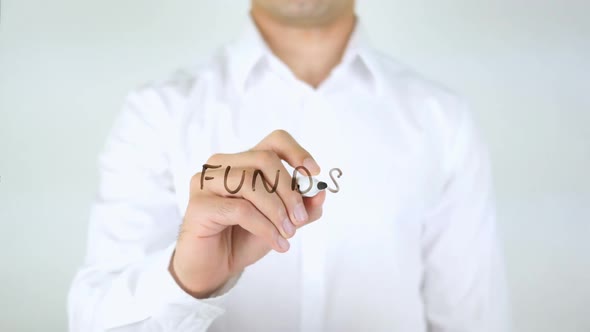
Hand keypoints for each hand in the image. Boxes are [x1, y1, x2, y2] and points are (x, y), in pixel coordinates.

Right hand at [170, 130, 325, 297]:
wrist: (214, 268)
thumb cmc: (244, 238)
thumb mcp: (281, 221)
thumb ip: (302, 206)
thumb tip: (320, 192)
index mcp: (243, 162)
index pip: (274, 141)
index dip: (297, 152)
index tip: (314, 173)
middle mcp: (222, 165)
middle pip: (264, 159)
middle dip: (289, 190)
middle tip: (300, 218)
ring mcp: (206, 182)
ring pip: (250, 182)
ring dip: (277, 211)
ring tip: (288, 234)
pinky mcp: (198, 205)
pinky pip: (240, 209)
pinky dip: (265, 227)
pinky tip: (277, 243)